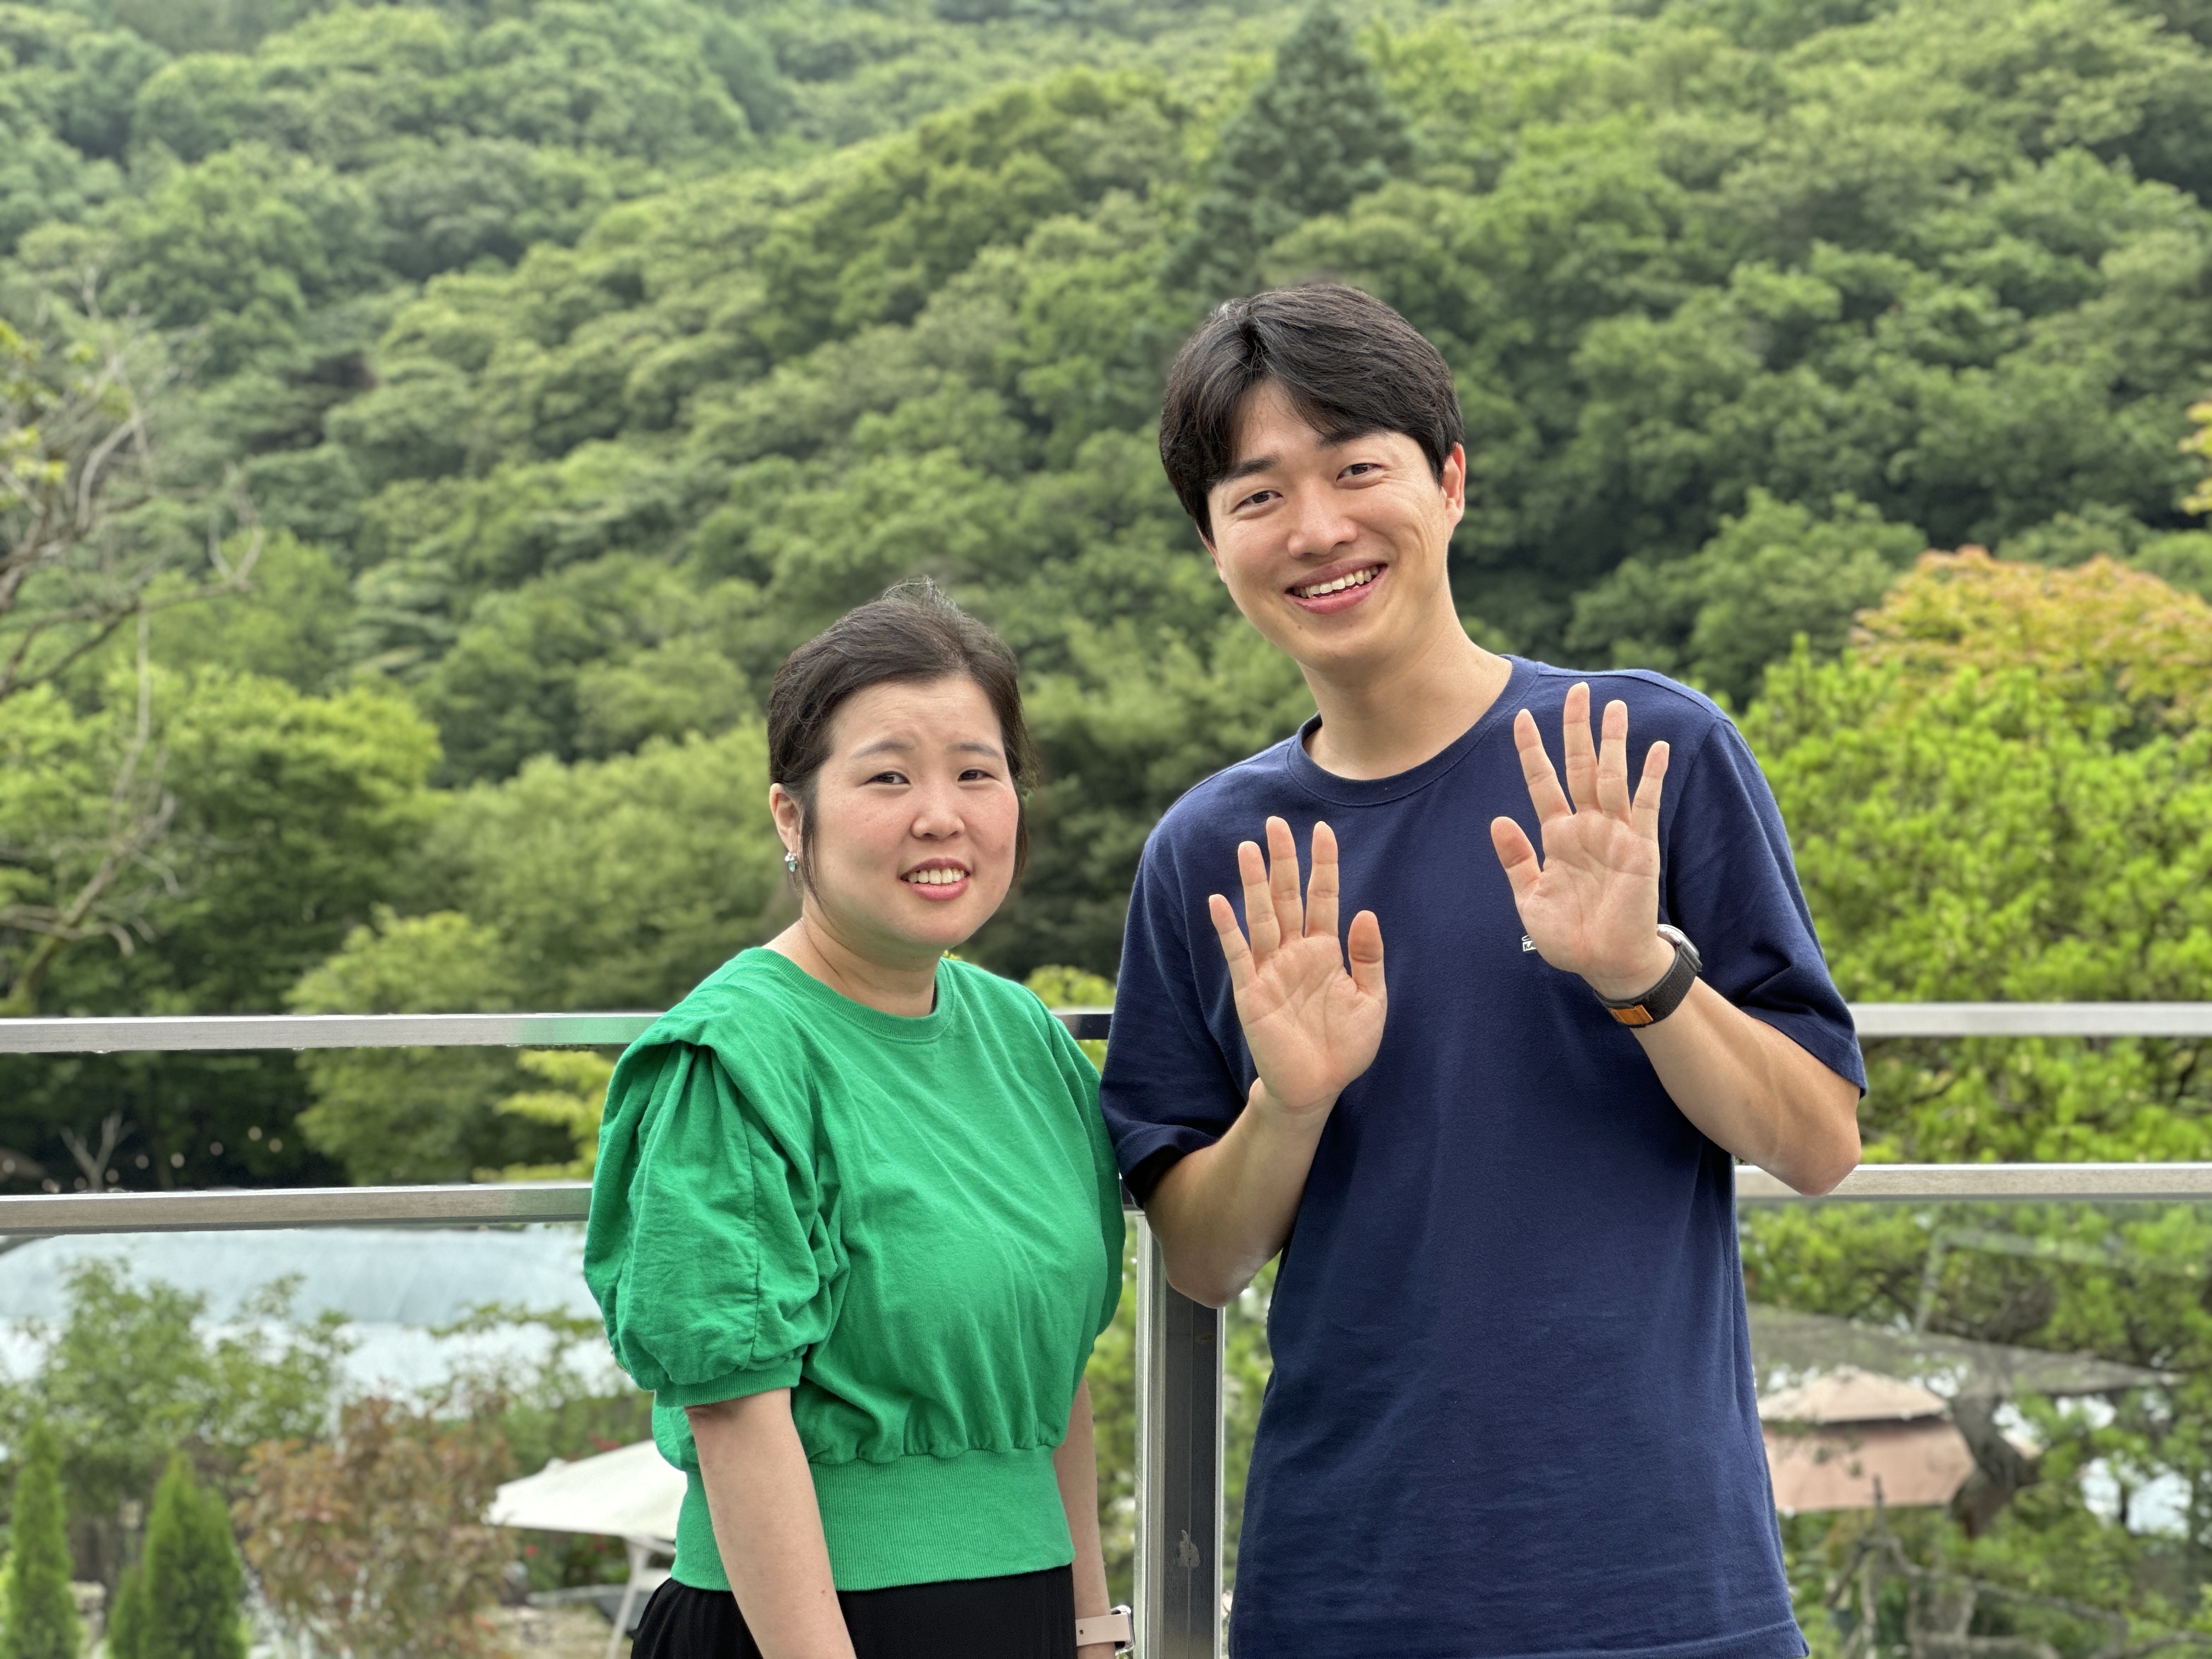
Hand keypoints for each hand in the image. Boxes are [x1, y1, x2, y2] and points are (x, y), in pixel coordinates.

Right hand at [1207, 817, 1385, 1118]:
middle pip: (1287, 897)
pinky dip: (1228, 928)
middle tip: (1276, 823)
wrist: (1316, 1087)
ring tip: (1248, 848)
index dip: (1323, 864)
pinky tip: (1218, 901)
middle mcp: (1295, 952)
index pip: (1324, 897)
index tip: (1323, 829)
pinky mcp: (1250, 991)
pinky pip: (1237, 954)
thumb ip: (1369, 957)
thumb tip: (1364, 911)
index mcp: (1326, 951)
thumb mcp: (1372, 1001)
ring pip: (1261, 917)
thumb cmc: (1345, 1046)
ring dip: (1254, 883)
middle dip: (1283, 860)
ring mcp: (1270, 969)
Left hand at [1489, 684, 1673, 1000]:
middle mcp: (1586, 827)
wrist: (1604, 964)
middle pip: (1580, 767)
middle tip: (1578, 690)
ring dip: (1613, 743)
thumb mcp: (1529, 898)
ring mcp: (1614, 834)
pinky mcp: (1641, 848)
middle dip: (1577, 730)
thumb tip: (1498, 820)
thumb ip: (1516, 860)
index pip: (1541, 783)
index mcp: (1556, 836)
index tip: (1520, 719)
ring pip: (1612, 778)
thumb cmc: (1568, 936)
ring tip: (1614, 707)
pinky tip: (1656, 748)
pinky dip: (1651, 777)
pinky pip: (1646, 806)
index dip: (1532, 752)